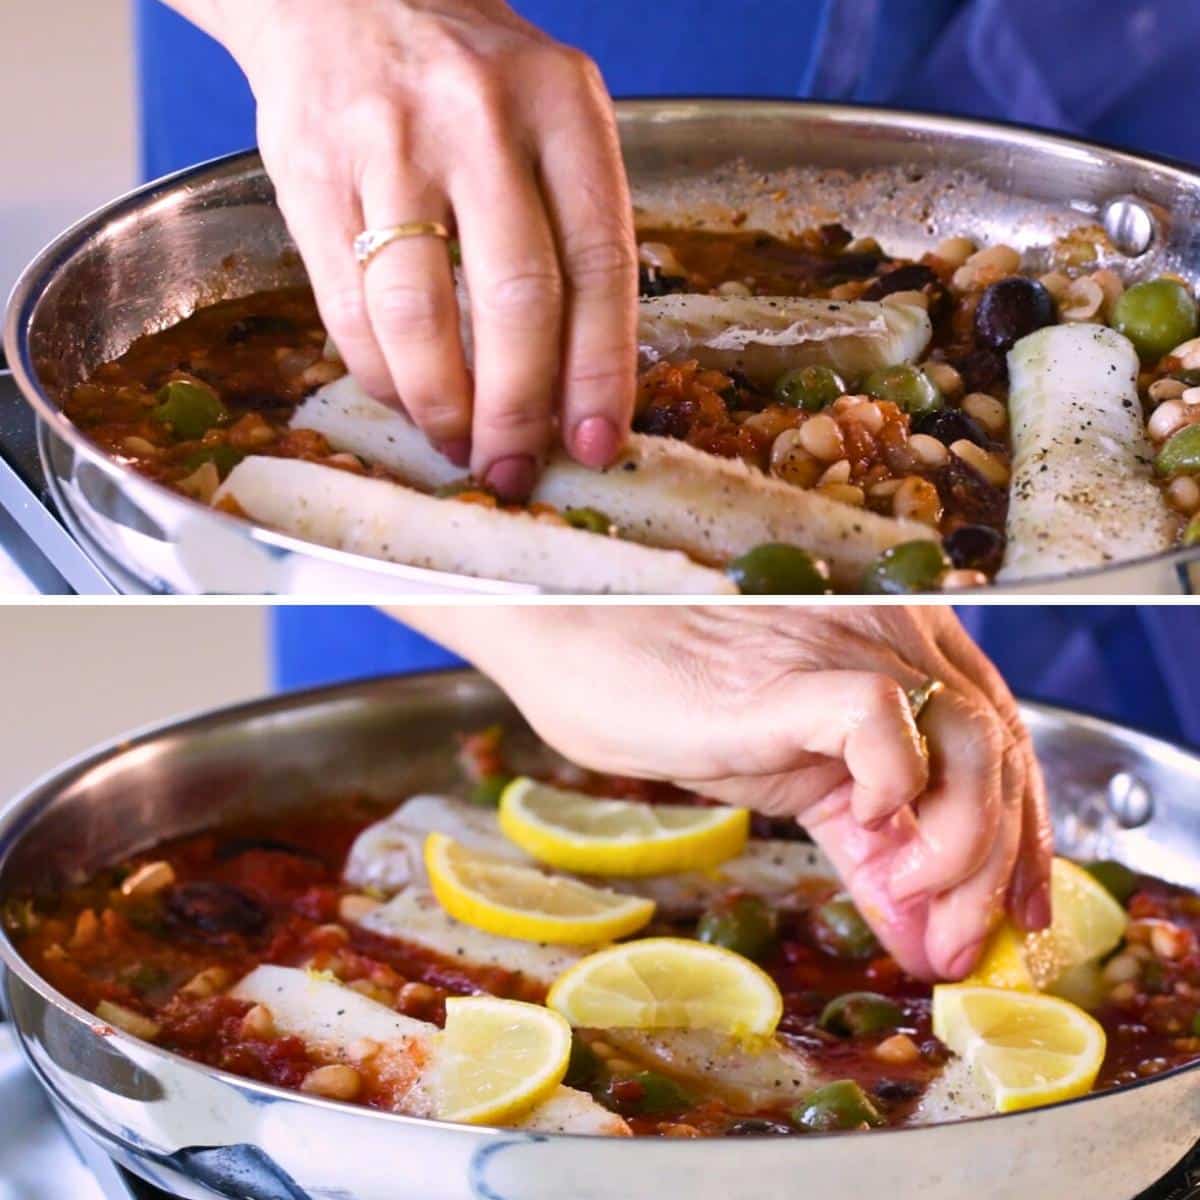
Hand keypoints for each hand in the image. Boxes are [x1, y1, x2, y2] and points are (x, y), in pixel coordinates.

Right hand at [191, 0, 636, 498]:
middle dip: (517, 410)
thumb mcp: (549, 122)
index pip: (599, 264)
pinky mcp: (309, 173)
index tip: (596, 445)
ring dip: (442, 406)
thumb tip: (574, 389)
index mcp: (564, 108)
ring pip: (420, 315)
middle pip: (515, 300)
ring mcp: (388, 144)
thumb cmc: (467, 82)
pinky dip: (382, 376)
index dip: (600, 373)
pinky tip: (407, 399)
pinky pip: (348, 308)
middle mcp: (480, 120)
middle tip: (514, 468)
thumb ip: (571, 233)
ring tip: (457, 445)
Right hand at [394, 605, 1051, 980]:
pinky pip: (881, 721)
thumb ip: (868, 847)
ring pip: (969, 739)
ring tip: (914, 900)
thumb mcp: (795, 781)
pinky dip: (896, 783)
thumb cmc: (670, 698)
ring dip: (961, 844)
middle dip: (997, 865)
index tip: (1020, 914)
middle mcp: (891, 634)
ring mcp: (846, 644)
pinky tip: (865, 822)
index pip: (1005, 743)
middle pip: (1001, 750)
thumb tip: (924, 934)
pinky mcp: (791, 671)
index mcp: (898, 653)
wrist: (574, 644)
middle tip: (959, 944)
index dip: (1026, 834)